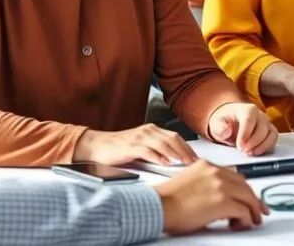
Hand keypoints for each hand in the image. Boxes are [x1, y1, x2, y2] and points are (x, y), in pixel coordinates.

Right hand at [73, 124, 197, 165]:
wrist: (97, 145)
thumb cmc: (119, 148)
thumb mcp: (141, 146)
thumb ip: (156, 149)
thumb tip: (174, 161)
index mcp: (151, 130)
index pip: (174, 136)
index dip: (186, 147)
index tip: (196, 158)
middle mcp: (147, 131)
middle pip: (171, 139)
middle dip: (185, 151)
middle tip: (194, 162)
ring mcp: (138, 138)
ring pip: (162, 143)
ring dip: (175, 153)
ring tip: (184, 162)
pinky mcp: (130, 146)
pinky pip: (147, 151)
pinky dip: (157, 157)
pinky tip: (165, 163)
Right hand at [156, 161, 267, 234]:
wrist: (159, 206)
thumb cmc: (168, 199)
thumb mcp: (189, 181)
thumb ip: (206, 181)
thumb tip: (219, 194)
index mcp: (207, 165)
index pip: (234, 175)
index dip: (244, 188)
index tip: (249, 197)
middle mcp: (216, 172)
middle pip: (245, 185)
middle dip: (254, 200)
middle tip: (259, 211)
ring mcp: (221, 186)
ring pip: (249, 197)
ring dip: (252, 211)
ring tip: (252, 220)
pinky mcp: (223, 202)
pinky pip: (244, 211)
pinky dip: (245, 220)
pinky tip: (239, 224)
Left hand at [208, 103, 277, 155]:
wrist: (230, 122)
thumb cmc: (224, 122)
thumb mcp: (216, 124)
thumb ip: (219, 128)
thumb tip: (226, 131)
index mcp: (246, 109)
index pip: (249, 119)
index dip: (245, 133)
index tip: (239, 146)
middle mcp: (259, 114)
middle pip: (262, 127)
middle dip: (253, 142)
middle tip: (243, 151)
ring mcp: (266, 123)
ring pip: (271, 133)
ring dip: (262, 146)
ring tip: (250, 153)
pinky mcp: (270, 131)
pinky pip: (273, 139)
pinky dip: (267, 147)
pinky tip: (257, 153)